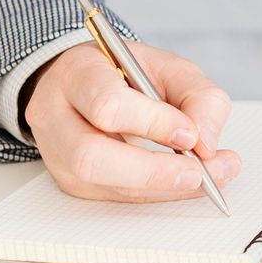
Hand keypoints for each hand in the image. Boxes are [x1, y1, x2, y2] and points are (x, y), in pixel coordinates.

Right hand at [23, 40, 241, 202]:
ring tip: (203, 178)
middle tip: (199, 172)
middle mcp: (54, 115)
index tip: (192, 135)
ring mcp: (56, 153)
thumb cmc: (127, 72)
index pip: (107, 105)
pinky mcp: (69, 181)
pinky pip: (111, 195)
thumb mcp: (169, 67)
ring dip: (157, 186)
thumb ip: (198, 96)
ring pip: (98, 183)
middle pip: (90, 156)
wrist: (90, 82)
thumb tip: (207, 143)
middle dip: (150, 171)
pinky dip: (154, 192)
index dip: (153, 123)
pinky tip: (184, 182)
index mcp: (76, 73)